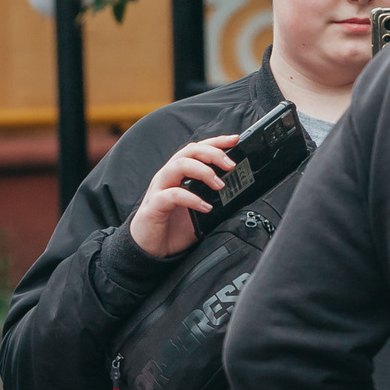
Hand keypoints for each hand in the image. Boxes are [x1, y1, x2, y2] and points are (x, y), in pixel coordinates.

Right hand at [127, 136, 240, 257]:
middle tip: (231, 165)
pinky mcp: (154, 206)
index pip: (197, 149)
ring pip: (178, 165)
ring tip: (220, 185)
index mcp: (178, 174)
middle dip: (212, 153)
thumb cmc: (173, 228)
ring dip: (203, 172)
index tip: (235, 139)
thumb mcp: (199, 210)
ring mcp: (159, 189)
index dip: (216, 141)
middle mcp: (168, 176)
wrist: (151, 249)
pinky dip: (192, 198)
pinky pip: (173, 195)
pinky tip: (206, 207)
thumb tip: (239, 196)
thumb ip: (214, 200)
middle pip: (189, 151)